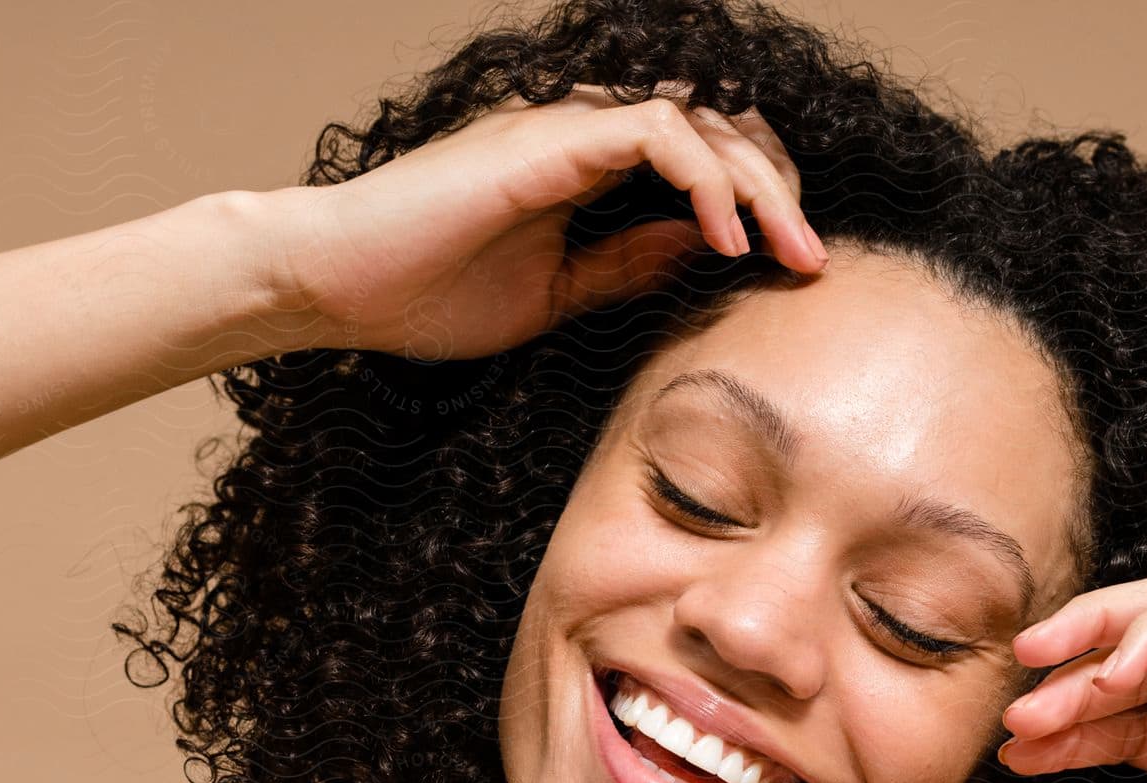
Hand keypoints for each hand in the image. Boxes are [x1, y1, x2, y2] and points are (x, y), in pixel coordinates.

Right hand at [256, 82, 826, 359]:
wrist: (335, 288)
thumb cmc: (424, 294)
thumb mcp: (555, 296)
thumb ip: (628, 264)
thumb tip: (705, 246)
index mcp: (584, 166)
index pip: (701, 154)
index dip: (757, 200)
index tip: (788, 266)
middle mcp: (582, 132)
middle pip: (718, 128)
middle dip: (779, 191)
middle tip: (811, 261)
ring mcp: (564, 130)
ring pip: (700, 121)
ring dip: (759, 186)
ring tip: (786, 252)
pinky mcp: (546, 142)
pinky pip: (656, 133)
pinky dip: (704, 182)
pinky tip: (724, 243)